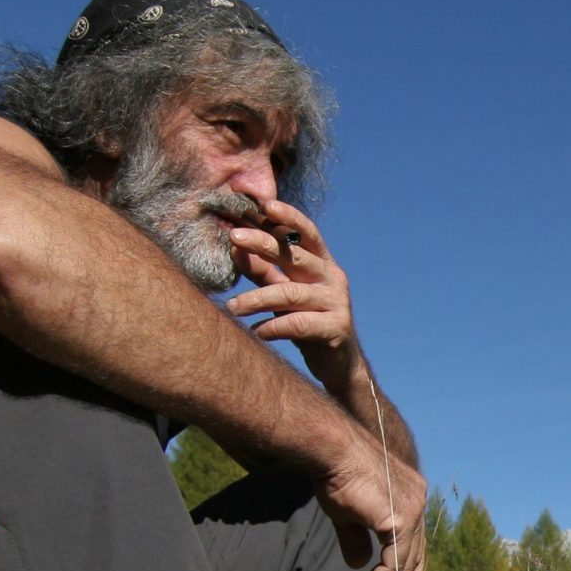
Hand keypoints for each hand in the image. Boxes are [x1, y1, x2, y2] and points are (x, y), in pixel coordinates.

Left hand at [224, 199, 356, 381]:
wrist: (338, 364)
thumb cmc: (307, 323)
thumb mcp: (284, 293)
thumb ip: (264, 270)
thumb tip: (235, 247)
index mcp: (323, 264)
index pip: (308, 233)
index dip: (289, 217)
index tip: (264, 205)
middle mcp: (333, 278)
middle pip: (296, 256)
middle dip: (263, 244)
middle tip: (233, 238)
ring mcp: (337, 303)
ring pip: (291, 294)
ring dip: (257, 299)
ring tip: (232, 308)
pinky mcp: (335, 329)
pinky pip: (298, 324)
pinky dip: (273, 327)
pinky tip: (256, 332)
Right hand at [315, 436, 427, 570]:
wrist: (332, 451)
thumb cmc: (336, 473)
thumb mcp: (348, 513)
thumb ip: (357, 539)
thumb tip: (358, 565)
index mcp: (411, 497)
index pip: (416, 541)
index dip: (409, 570)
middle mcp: (418, 502)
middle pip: (413, 555)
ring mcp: (413, 510)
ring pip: (403, 563)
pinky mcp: (401, 519)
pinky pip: (394, 563)